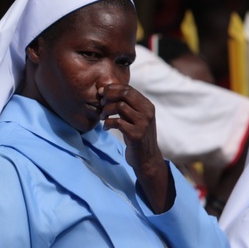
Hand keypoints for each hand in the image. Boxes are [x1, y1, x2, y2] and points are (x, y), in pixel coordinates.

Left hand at [99, 84, 172, 211]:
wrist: (146, 158)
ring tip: (102, 117)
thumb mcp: (135, 117)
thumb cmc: (136, 136)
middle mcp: (148, 112)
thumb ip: (126, 105)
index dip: (112, 88)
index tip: (101, 93)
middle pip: (125, 94)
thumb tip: (105, 90)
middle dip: (109, 96)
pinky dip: (107, 123)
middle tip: (100, 103)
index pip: (128, 89)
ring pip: (119, 106)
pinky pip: (117, 122)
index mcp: (147, 105)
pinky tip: (106, 128)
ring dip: (106, 110)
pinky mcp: (136, 135)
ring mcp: (143, 123)